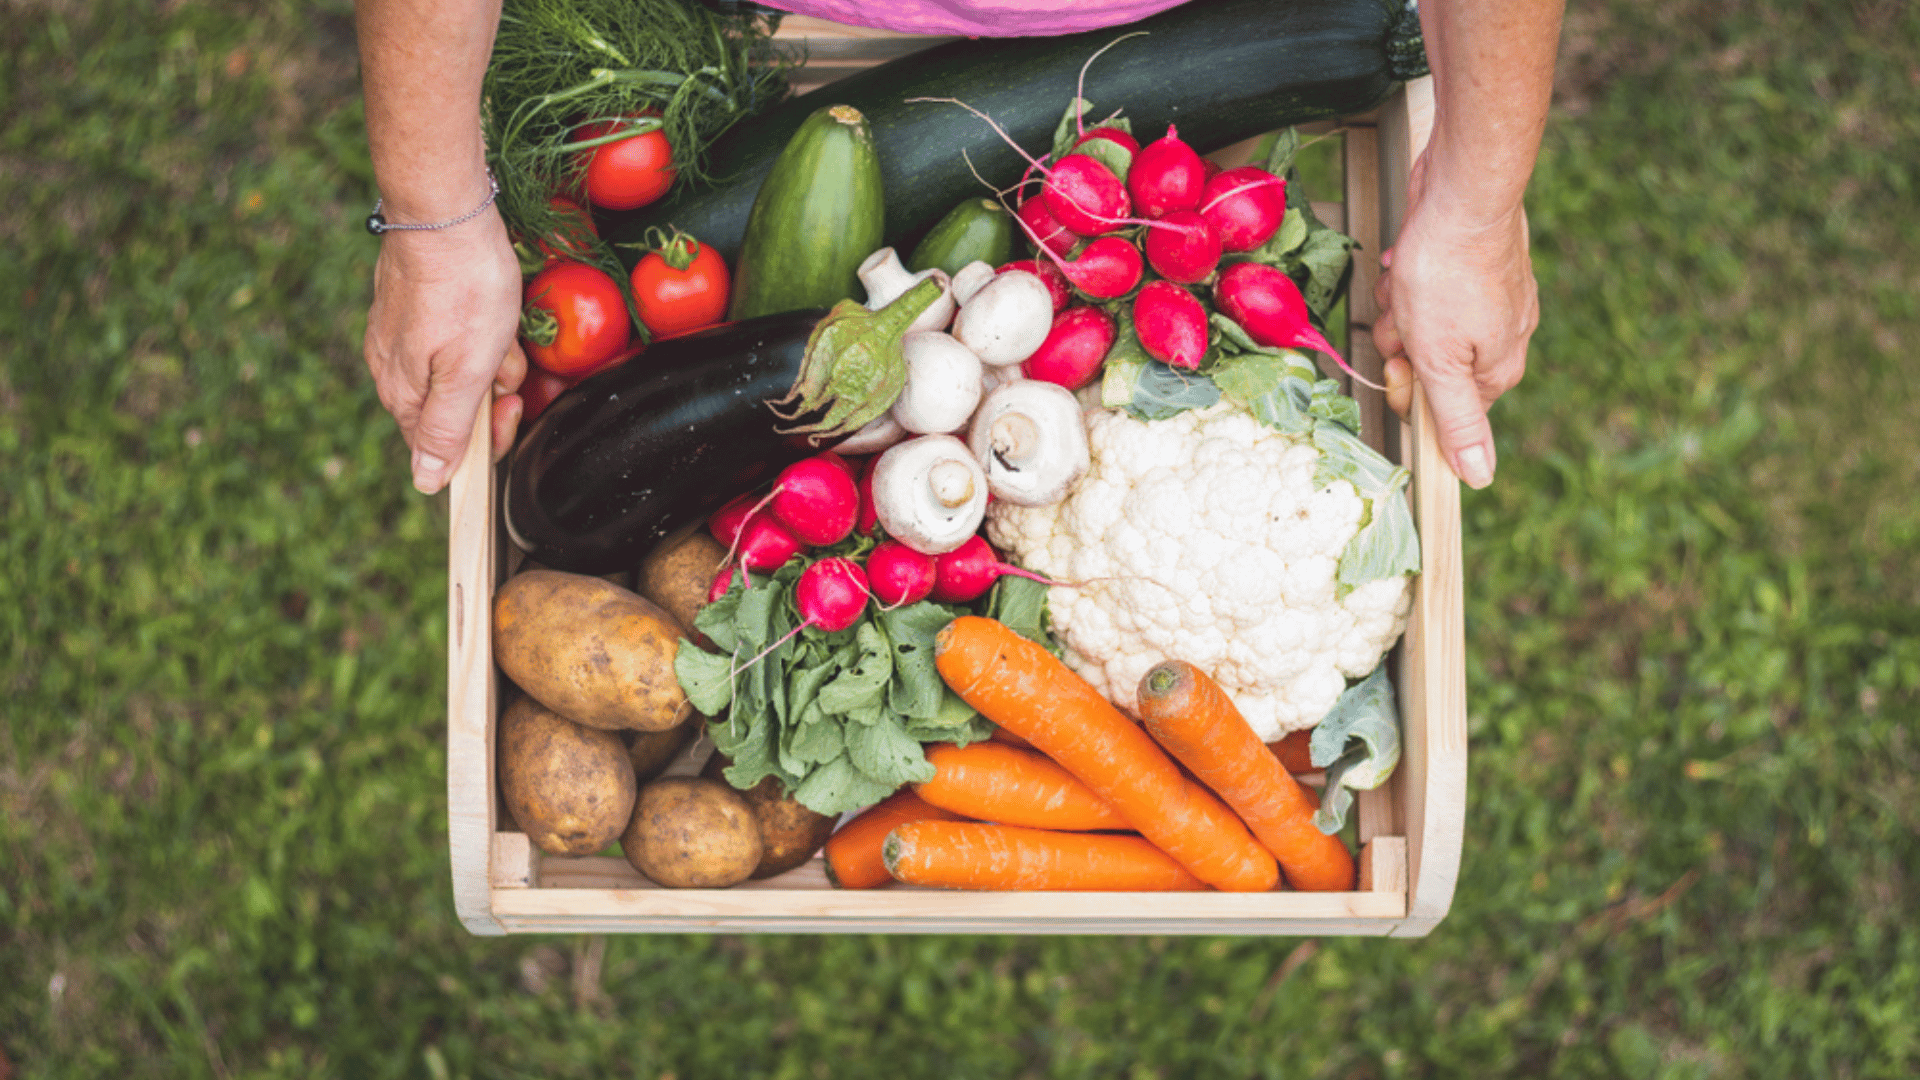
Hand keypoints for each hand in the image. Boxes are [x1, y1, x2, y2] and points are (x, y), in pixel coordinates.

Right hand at [363, 206, 526, 493]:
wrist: (443, 212)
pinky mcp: (412, 309)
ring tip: (498, 325)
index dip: (488, 437)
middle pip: (455, 410)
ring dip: (490, 356)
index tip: (511, 406)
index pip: (444, 450)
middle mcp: (393, 372)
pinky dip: (480, 330)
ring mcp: (400, 338)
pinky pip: (454, 338)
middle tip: (505, 357)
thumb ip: (445, 431)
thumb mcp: (466, 371)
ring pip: (459, 371)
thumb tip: (425, 483)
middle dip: (492, 390)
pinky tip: (489, 308)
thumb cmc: (463, 291)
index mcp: (404, 396)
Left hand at [1371, 149, 1539, 488]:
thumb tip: (1480, 479)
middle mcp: (1499, 339)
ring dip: (1399, 306)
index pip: (1439, 410)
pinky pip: (1421, 290)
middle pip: (1424, 365)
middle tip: (1408, 313)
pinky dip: (1406, 277)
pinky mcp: (1467, 269)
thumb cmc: (1450, 273)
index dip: (1409, 385)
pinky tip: (1408, 259)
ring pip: (1417, 325)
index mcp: (1497, 370)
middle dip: (1401, 340)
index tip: (1405, 358)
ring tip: (1410, 279)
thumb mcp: (1443, 360)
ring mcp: (1485, 301)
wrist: (1462, 191)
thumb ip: (1460, 422)